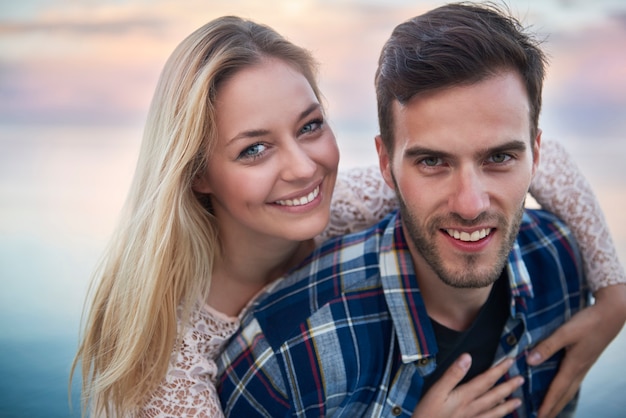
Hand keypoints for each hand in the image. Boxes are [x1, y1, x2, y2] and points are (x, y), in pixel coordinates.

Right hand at [411, 354, 523, 417]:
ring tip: (518, 401)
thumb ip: (453, 374)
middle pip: (494, 395)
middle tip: (521, 378)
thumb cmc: (427, 412)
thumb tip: (467, 357)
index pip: (486, 380)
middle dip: (508, 386)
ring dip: (507, 405)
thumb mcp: (436, 390)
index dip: (499, 369)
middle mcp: (472, 408)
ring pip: (495, 411)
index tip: (510, 360)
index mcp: (464, 396)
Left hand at [527, 284, 625, 417]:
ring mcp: (585, 365)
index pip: (557, 389)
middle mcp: (580, 369)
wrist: (611, 314)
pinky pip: (574, 380)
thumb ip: (547, 346)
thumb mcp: (565, 332)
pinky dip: (566, 389)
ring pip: (570, 389)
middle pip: (565, 394)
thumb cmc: (588, 322)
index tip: (539, 416)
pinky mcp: (586, 359)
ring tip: (550, 409)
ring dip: (560, 400)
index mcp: (574, 365)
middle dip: (554, 408)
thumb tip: (530, 361)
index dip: (547, 403)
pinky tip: (562, 387)